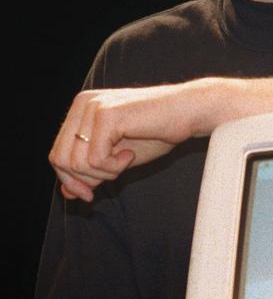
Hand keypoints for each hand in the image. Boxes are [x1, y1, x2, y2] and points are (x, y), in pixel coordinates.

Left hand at [49, 82, 212, 201]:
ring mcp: (93, 107)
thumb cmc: (158, 133)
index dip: (70, 180)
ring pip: (76, 162)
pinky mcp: (106, 115)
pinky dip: (114, 167)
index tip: (91, 195)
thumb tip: (66, 193)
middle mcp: (82, 103)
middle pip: (61, 159)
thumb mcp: (117, 158)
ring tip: (126, 160)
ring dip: (103, 173)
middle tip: (114, 177)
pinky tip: (130, 154)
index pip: (57, 153)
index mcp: (81, 109)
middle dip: (85, 179)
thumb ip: (91, 171)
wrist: (189, 113)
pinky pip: (95, 159)